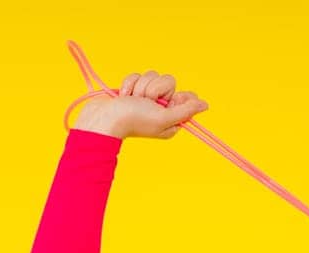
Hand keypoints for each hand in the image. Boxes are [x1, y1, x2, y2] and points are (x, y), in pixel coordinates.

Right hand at [73, 69, 207, 139]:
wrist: (103, 118)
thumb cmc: (133, 120)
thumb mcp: (163, 118)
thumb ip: (185, 111)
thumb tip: (204, 105)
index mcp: (171, 119)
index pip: (186, 97)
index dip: (178, 96)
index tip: (169, 100)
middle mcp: (160, 108)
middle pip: (168, 82)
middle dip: (155, 90)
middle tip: (146, 102)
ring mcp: (145, 98)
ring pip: (152, 76)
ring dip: (140, 87)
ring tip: (132, 100)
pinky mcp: (132, 90)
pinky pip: (137, 75)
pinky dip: (129, 84)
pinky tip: (123, 96)